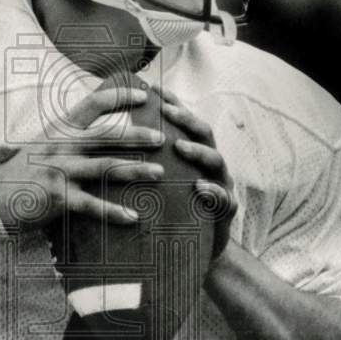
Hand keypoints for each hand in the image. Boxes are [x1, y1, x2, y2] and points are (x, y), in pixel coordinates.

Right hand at [0, 85, 164, 228]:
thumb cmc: (21, 174)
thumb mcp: (44, 147)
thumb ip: (70, 140)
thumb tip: (99, 137)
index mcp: (60, 129)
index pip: (93, 103)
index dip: (120, 96)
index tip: (144, 94)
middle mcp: (62, 146)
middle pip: (107, 135)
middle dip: (137, 135)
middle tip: (162, 137)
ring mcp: (60, 171)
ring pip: (105, 167)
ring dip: (135, 170)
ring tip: (158, 173)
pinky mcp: (59, 197)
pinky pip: (92, 205)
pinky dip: (114, 211)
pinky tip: (133, 217)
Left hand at [155, 86, 236, 259]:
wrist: (193, 251)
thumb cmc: (171, 211)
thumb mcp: (159, 182)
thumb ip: (148, 160)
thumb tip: (114, 136)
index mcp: (194, 154)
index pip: (185, 122)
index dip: (174, 103)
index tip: (154, 88)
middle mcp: (210, 165)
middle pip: (204, 133)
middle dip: (186, 120)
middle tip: (166, 112)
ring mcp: (221, 185)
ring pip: (217, 161)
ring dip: (199, 152)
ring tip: (180, 147)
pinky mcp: (225, 212)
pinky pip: (224, 200)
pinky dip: (213, 192)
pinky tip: (200, 189)